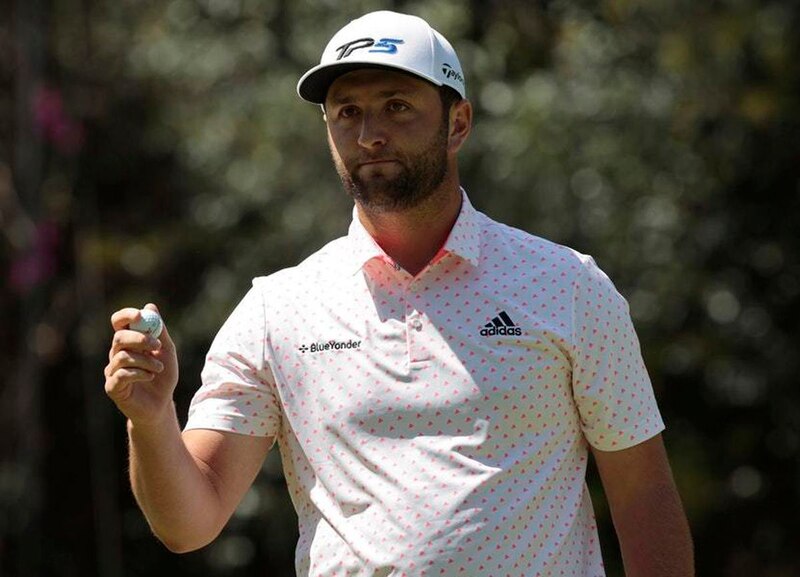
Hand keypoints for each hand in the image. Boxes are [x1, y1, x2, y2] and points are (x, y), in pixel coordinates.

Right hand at [104, 304, 178, 425]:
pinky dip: (140, 373)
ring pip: (123, 356)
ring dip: (146, 360)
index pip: (118, 322)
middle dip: (140, 338)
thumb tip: (150, 306)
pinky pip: (122, 374)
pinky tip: (150, 377)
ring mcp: (112, 371)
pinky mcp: (112, 387)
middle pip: (119, 337)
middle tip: (157, 344)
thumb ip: (159, 331)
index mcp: (128, 342)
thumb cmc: (163, 376)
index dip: (126, 315)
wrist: (161, 404)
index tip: (140, 315)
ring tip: (159, 368)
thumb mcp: (167, 351)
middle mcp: (116, 354)